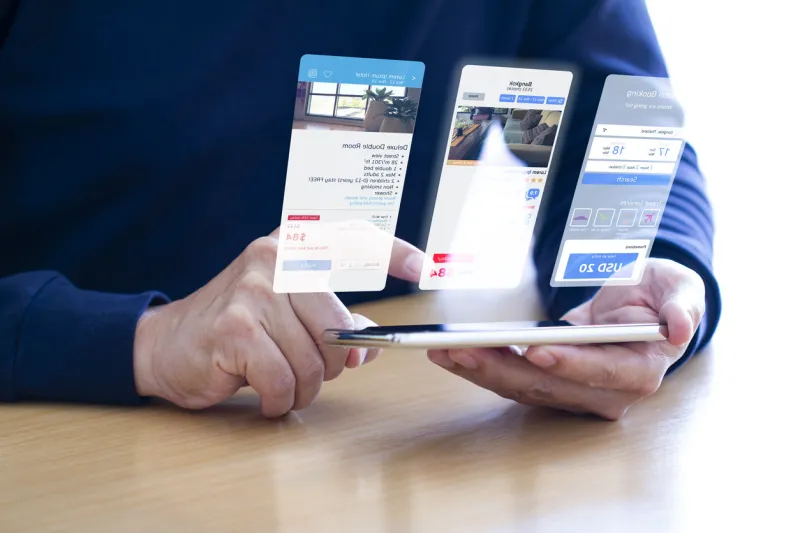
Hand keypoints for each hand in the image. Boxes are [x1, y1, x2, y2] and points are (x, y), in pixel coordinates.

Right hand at [133, 228, 423, 416]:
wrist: (165, 345)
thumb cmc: (234, 330)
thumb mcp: (286, 315)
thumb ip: (330, 322)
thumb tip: (368, 344)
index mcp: (291, 246)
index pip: (351, 237)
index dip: (392, 252)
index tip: (424, 268)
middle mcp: (274, 259)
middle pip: (336, 328)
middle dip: (331, 365)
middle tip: (309, 373)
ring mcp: (252, 291)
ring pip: (314, 361)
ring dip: (303, 388)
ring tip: (281, 382)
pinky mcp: (234, 328)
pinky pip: (284, 381)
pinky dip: (279, 399)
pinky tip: (264, 393)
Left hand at [427, 258, 705, 419]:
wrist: (641, 309)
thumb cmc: (661, 297)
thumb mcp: (680, 288)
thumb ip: (683, 304)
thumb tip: (680, 327)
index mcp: (641, 371)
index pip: (604, 372)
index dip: (571, 364)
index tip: (537, 350)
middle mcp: (607, 393)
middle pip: (549, 387)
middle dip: (501, 369)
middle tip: (461, 349)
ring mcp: (576, 393)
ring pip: (523, 388)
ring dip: (481, 371)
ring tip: (444, 350)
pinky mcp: (552, 386)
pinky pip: (513, 380)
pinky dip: (483, 367)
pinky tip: (454, 352)